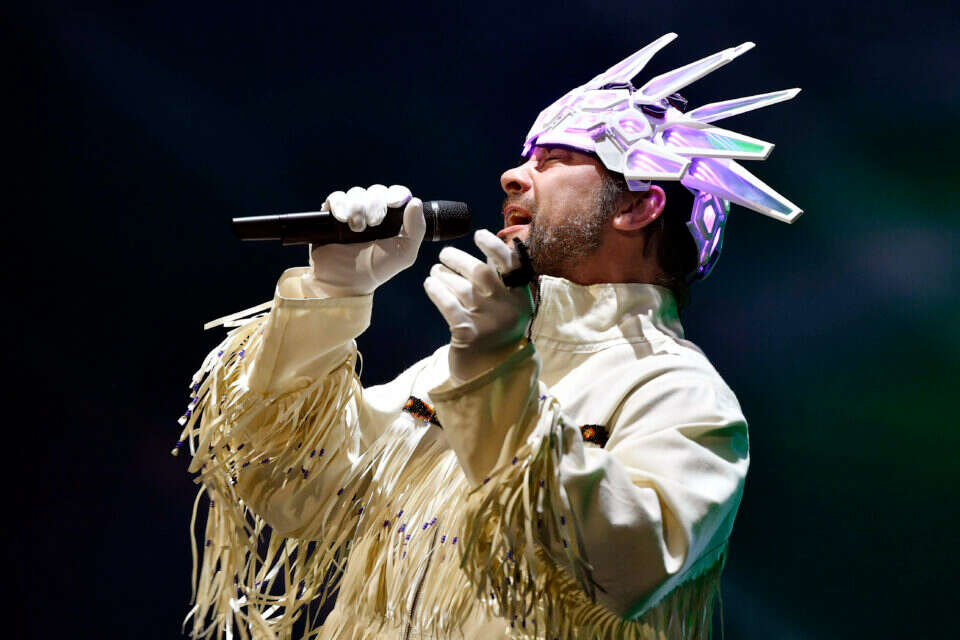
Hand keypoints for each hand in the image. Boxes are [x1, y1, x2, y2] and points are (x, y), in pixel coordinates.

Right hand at [304, 185, 424, 296]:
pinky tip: (342, 219)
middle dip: (376, 205)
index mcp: (393, 217)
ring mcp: (352, 212)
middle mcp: (373, 211)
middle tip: (373, 224)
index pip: (397, 194)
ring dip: (357, 207)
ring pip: (356, 193)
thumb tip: (416, 201)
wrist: (348, 282)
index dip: (396, 194)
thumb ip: (416, 229)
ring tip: (357, 228)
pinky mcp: (332, 215)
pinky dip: (339, 204)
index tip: (395, 203)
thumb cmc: (379, 268)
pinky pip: (336, 198)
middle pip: (376, 191)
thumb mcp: (404, 253)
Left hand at [424, 229, 533, 382]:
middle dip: (458, 259)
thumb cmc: (494, 329)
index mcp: (520, 297)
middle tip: (444, 255)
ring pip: (462, 288)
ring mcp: (489, 322)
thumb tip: (490, 243)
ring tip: (435, 272)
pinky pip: (450, 306)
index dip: (494, 247)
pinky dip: (437, 291)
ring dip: (444, 275)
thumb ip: (501, 279)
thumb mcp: (507, 305)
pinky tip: (429, 285)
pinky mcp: (469, 335)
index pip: (511, 264)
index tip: (478, 234)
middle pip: (481, 273)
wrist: (489, 370)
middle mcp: (508, 308)